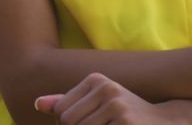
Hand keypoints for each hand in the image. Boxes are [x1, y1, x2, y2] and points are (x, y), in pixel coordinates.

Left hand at [35, 73, 186, 124]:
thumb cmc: (124, 113)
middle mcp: (106, 88)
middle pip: (69, 121)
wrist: (164, 120)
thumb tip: (37, 104)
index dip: (66, 124)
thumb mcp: (96, 102)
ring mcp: (117, 105)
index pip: (61, 110)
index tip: (84, 124)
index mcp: (96, 80)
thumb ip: (66, 102)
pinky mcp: (126, 122)